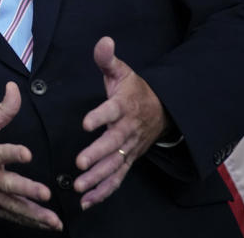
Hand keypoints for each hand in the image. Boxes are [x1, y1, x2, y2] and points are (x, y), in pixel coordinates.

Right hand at [0, 82, 62, 231]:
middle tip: (45, 194)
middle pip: (7, 184)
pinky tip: (47, 225)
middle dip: (27, 190)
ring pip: (12, 206)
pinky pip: (11, 216)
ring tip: (53, 221)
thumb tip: (14, 87)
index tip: (27, 154)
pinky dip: (29, 222)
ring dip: (34, 214)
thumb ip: (2, 110)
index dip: (12, 153)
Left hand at [74, 37, 167, 209]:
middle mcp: (127, 130)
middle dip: (97, 155)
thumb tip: (103, 40)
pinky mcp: (128, 161)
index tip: (86, 123)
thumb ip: (108, 59)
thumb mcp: (122, 72)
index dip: (99, 116)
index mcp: (123, 106)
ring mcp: (129, 148)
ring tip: (80, 187)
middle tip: (79, 164)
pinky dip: (103, 192)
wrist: (163, 111)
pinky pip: (116, 179)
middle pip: (113, 144)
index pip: (111, 111)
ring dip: (98, 178)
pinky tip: (86, 202)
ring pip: (114, 166)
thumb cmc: (135, 90)